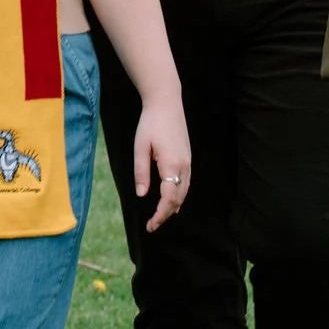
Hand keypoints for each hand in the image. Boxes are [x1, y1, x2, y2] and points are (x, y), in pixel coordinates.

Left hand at [130, 95, 192, 231]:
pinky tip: (172, 201)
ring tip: (160, 218)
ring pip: (184, 192)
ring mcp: (188, 161)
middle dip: (166, 214)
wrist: (166, 103)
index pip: (168, 198)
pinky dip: (179, 195)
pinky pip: (186, 183)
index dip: (160, 215)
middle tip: (152, 226)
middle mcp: (184, 166)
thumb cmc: (150, 123)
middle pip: (178, 198)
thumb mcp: (140, 147)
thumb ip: (141, 172)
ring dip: (173, 206)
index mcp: (171, 164)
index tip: (150, 226)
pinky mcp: (188, 157)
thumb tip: (142, 195)